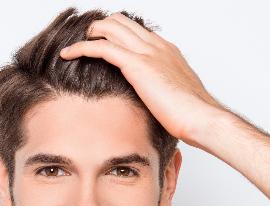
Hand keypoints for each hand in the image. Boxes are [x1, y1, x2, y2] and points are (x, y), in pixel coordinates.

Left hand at [60, 12, 225, 146]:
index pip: (136, 31)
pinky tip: (68, 54)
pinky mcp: (137, 64)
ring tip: (74, 47)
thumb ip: (162, 91)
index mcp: (167, 52)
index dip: (116, 34)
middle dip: (99, 28)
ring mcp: (147, 52)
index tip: (101, 45)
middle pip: (121, 22)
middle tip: (84, 43)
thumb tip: (152, 102)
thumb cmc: (193, 116)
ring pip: (110, 28)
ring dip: (89, 34)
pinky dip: (81, 47)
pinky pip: (101, 47)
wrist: (202, 118)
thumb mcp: (175, 98)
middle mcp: (157, 46)